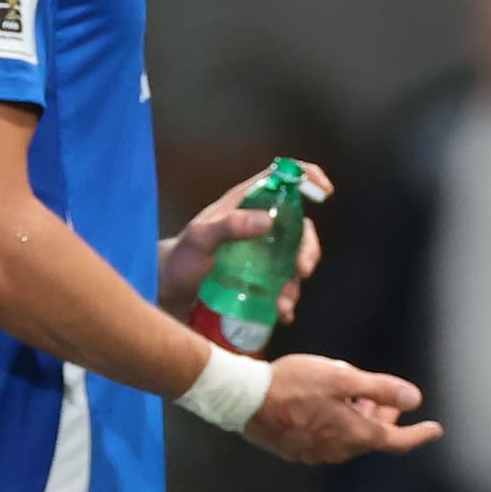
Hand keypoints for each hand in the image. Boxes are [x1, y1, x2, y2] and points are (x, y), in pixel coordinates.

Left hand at [158, 160, 333, 315]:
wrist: (166, 294)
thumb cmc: (178, 260)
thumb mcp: (199, 240)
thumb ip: (229, 227)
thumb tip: (268, 221)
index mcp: (244, 204)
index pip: (280, 178)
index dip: (305, 177)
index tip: (324, 191)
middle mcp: (256, 227)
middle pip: (299, 227)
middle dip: (309, 248)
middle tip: (304, 269)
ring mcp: (260, 255)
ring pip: (294, 261)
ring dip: (296, 283)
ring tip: (284, 304)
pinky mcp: (258, 281)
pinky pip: (283, 288)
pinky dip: (287, 301)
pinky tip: (281, 314)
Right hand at [245, 352, 441, 465]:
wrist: (244, 399)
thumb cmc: (293, 384)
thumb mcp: (341, 378)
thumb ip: (380, 388)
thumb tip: (414, 399)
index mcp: (355, 435)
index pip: (397, 441)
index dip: (419, 435)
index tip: (435, 429)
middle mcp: (338, 451)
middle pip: (373, 437)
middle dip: (386, 417)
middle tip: (391, 397)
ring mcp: (316, 453)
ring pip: (350, 437)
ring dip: (361, 418)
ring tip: (358, 395)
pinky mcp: (297, 450)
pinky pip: (328, 439)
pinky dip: (339, 423)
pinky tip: (329, 405)